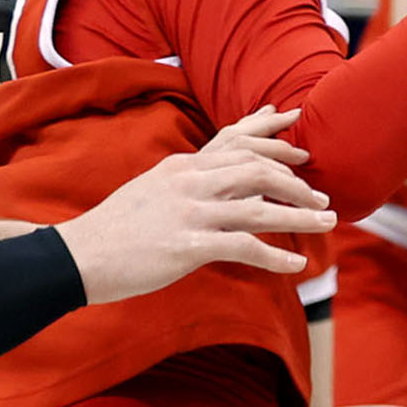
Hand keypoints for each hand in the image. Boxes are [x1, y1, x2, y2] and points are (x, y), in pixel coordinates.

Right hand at [56, 108, 335, 302]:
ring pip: (260, 207)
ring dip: (300, 217)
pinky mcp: (187, 246)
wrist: (78, 255)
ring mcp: (189, 213)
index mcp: (183, 166)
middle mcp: (189, 182)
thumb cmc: (118, 228)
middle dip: (298, 183)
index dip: (275, 140)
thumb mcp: (155, 189)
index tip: (303, 145)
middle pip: (259, 170)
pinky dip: (275, 257)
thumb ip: (191, 180)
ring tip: (327, 224)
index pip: (238, 142)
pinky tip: (296, 266)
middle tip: (323, 198)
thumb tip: (224, 178)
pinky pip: (244, 247)